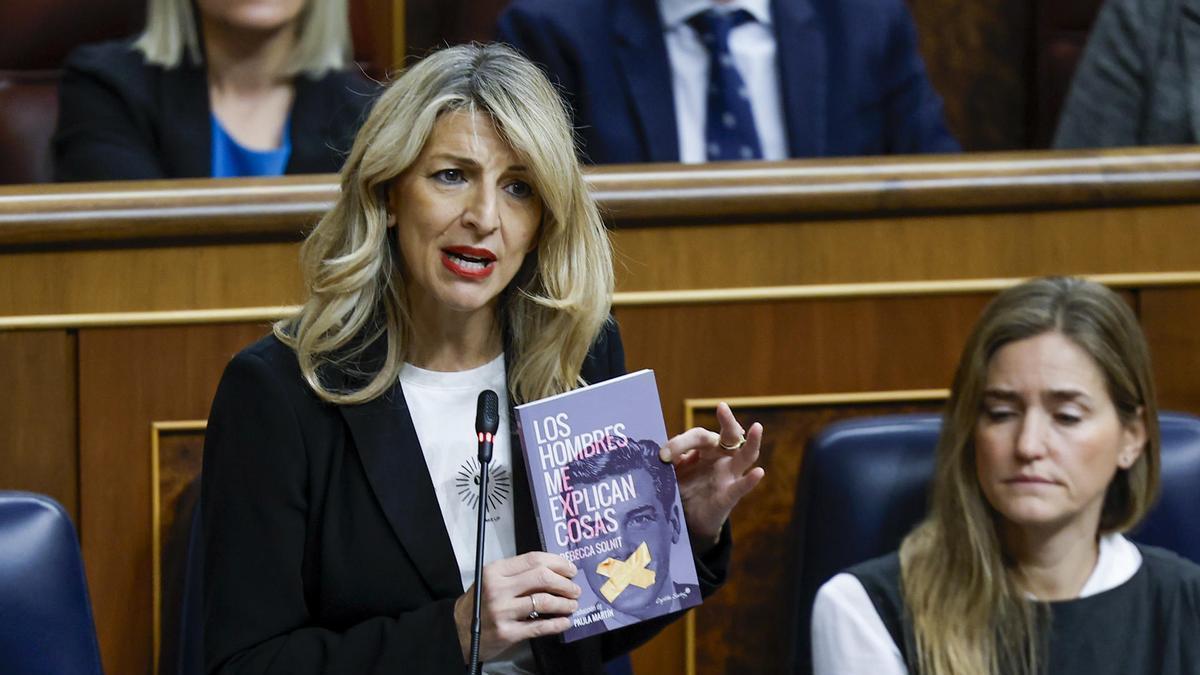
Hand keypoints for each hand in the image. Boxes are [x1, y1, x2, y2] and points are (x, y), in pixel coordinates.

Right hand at [454, 552, 580, 662]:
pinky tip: (564, 621)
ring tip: (571, 605)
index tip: (570, 569)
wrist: (457, 631)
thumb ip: (517, 574)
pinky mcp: (507, 632)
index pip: (534, 559)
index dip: (558, 563)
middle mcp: (498, 588)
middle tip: (574, 589)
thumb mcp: (492, 580)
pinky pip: (539, 626)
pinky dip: (557, 623)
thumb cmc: (479, 604)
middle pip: (542, 577)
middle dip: (565, 583)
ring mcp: (502, 611)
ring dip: (564, 603)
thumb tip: (554, 571)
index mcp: (496, 571)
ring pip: (544, 601)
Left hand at [659, 402, 764, 552]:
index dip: (680, 443)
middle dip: (727, 420)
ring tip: (757, 427)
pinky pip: (741, 487)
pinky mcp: (729, 495)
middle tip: (721, 407)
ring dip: (752, 442)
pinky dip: (750, 480)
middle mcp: (721, 457)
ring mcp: (728, 475)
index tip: (663, 455)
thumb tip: (658, 454)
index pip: (697, 436)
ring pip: (745, 455)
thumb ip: (667, 461)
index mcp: (705, 448)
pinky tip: (758, 473)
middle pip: (729, 434)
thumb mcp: (672, 471)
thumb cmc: (683, 488)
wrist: (689, 519)